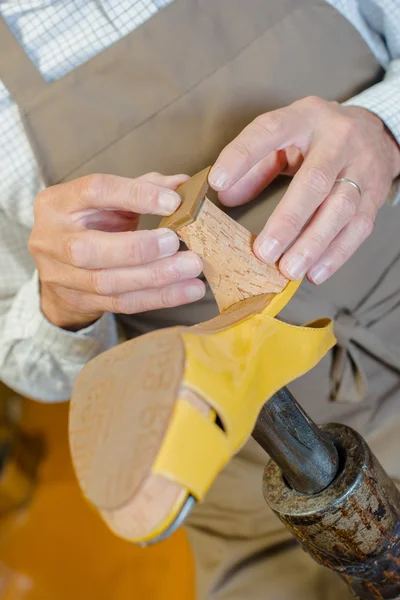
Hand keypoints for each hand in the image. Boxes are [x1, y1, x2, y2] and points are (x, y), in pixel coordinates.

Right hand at [29, 173, 204, 329]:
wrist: (59, 266)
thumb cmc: (90, 223)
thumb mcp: (109, 200)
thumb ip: (144, 188)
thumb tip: (184, 184)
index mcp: (57, 203)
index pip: (94, 191)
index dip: (135, 195)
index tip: (173, 202)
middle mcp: (51, 240)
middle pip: (90, 249)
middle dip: (139, 247)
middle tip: (176, 242)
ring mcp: (60, 275)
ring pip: (108, 282)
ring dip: (156, 276)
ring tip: (191, 267)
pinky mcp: (79, 301)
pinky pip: (123, 303)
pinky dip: (160, 297)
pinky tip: (189, 290)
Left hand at [209, 97, 399, 283]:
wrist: (376, 132)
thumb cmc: (318, 139)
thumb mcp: (286, 138)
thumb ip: (255, 165)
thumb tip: (226, 196)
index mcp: (306, 117)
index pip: (270, 131)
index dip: (242, 156)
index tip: (217, 182)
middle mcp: (339, 138)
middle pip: (314, 181)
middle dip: (287, 220)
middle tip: (264, 252)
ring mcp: (363, 167)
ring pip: (340, 208)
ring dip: (313, 244)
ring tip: (288, 269)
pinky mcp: (376, 195)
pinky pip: (358, 227)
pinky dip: (336, 254)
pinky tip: (315, 272)